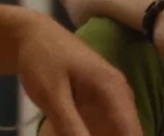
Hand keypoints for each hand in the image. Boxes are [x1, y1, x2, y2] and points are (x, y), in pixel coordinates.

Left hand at [16, 16, 142, 135]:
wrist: (31, 36)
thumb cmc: (42, 59)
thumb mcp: (52, 94)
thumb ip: (70, 125)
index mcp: (113, 88)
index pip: (132, 133)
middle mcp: (120, 93)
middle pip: (129, 134)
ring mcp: (113, 97)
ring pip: (120, 132)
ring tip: (72, 133)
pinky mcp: (101, 102)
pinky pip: (109, 127)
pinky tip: (81, 134)